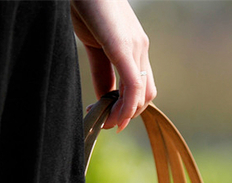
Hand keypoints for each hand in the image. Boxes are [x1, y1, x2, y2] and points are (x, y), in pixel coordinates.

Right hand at [71, 0, 156, 130]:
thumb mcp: (94, 42)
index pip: (139, 86)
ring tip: (106, 123)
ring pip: (141, 93)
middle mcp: (140, 48)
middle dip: (127, 113)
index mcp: (134, 47)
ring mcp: (135, 47)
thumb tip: (104, 97)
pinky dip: (126, 105)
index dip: (125, 106)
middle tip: (105, 123)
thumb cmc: (85, 6)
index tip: (106, 117)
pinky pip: (132, 84)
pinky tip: (116, 118)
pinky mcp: (123, 46)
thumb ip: (102, 70)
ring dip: (125, 114)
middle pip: (146, 94)